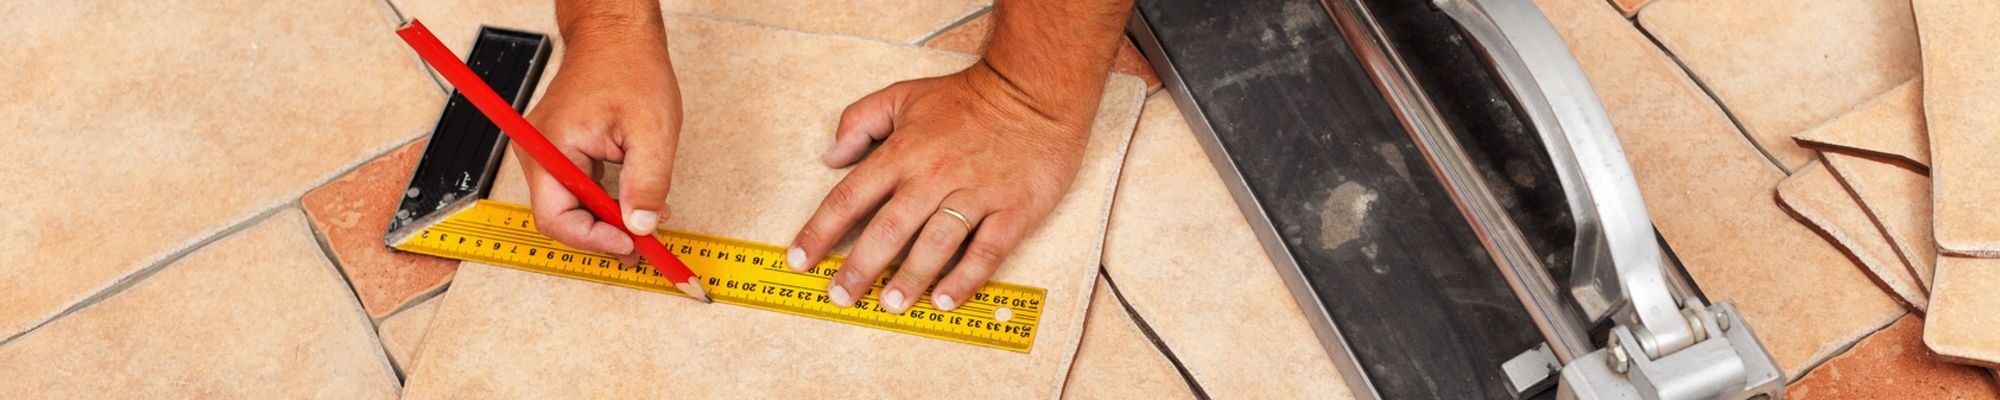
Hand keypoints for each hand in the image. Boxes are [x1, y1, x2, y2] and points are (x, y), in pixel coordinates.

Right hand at [518, 24, 681, 257]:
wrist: (618, 36)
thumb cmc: (631, 68)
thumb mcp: (652, 132)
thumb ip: (646, 185)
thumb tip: (641, 227)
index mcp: (552, 146)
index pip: (557, 218)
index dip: (594, 240)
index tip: (631, 244)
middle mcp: (538, 151)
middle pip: (561, 217)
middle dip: (603, 234)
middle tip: (643, 244)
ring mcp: (545, 150)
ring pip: (569, 206)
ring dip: (606, 220)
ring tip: (644, 222)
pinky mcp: (559, 149)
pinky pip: (575, 189)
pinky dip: (602, 201)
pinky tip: (630, 203)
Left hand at [786, 61, 1101, 313]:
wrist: (1035, 91)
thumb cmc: (968, 97)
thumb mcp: (904, 95)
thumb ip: (860, 121)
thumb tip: (831, 156)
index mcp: (903, 152)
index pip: (850, 197)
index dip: (821, 231)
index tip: (800, 259)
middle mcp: (934, 176)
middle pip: (888, 229)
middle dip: (860, 267)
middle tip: (841, 296)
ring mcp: (975, 194)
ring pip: (935, 244)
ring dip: (910, 278)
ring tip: (891, 304)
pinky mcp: (1012, 209)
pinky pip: (986, 251)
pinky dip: (966, 277)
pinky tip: (946, 299)